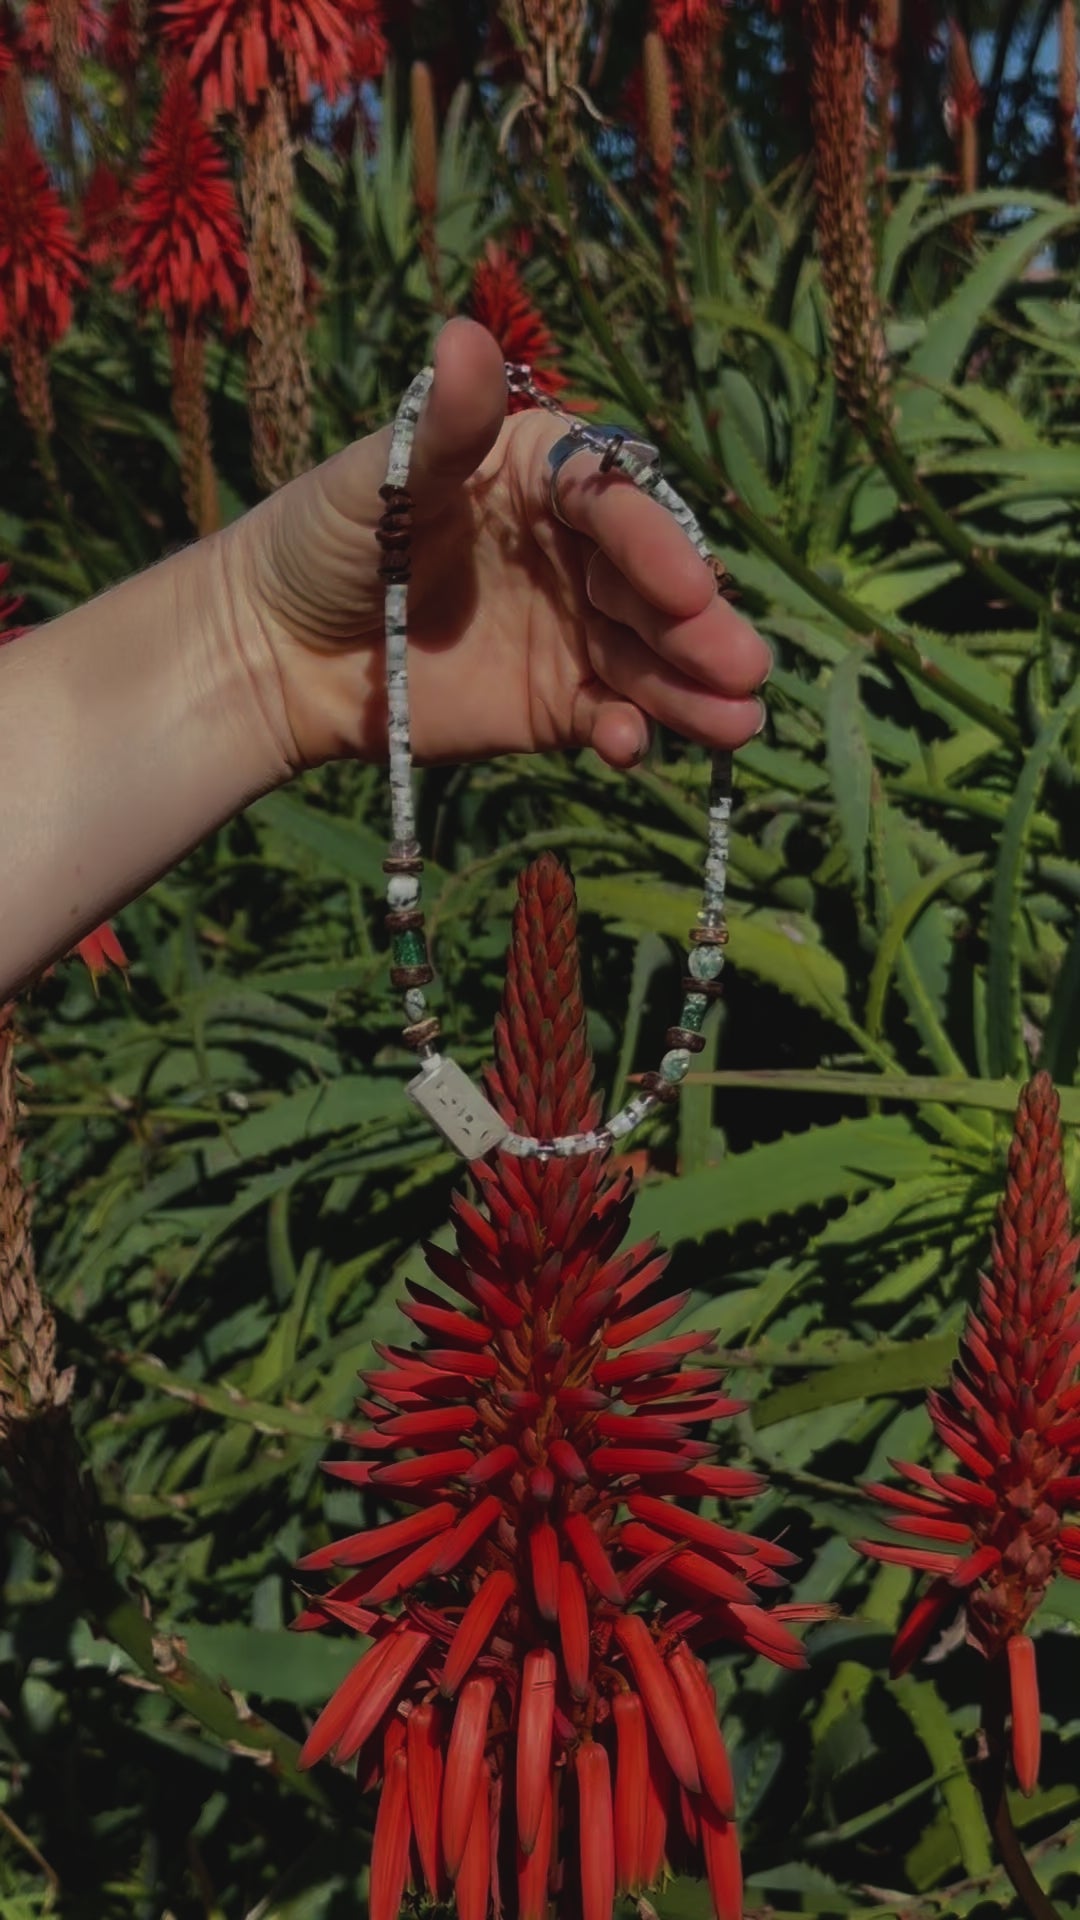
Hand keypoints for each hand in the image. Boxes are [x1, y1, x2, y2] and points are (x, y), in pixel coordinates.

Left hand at [231, 317, 771, 772]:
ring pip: (649, 656)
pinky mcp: (559, 703)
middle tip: (742, 665)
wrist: (275, 651)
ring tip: (733, 724)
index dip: (654, 542)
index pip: (616, 500)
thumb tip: (466, 333)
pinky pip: (609, 715)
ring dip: (692, 688)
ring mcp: (574, 630)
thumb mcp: (378, 475)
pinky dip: (628, 732)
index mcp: (545, 474)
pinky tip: (632, 747)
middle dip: (699, 626)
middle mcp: (576, 550)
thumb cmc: (321, 538)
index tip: (685, 584)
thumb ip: (440, 424)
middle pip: (653, 584)